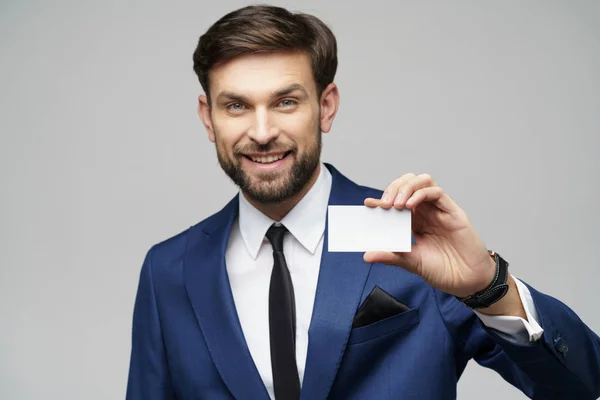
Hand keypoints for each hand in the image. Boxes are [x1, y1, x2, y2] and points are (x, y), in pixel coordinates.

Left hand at [363, 173, 495, 298]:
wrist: (467, 282)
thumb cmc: (444, 270)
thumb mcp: (411, 263)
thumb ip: (391, 256)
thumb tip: (366, 256)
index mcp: (415, 222)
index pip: (396, 202)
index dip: (382, 199)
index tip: (368, 204)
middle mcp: (426, 212)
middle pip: (409, 185)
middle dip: (394, 189)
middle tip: (384, 204)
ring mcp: (439, 210)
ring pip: (423, 182)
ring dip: (406, 187)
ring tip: (396, 203)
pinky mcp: (453, 212)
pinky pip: (436, 193)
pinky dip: (421, 194)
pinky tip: (410, 205)